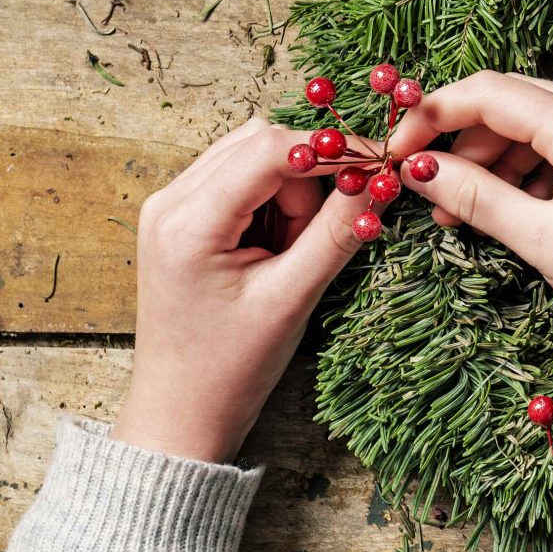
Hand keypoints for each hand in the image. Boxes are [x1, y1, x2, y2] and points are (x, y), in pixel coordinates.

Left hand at [113, 117, 372, 462]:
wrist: (182, 409)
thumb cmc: (230, 366)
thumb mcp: (293, 297)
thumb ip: (339, 232)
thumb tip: (383, 180)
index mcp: (188, 221)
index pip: (270, 149)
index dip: (332, 151)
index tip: (380, 167)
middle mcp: (169, 201)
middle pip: (261, 143)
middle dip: (308, 178)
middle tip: (321, 235)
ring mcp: (171, 206)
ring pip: (254, 157)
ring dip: (292, 192)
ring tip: (292, 251)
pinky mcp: (182, 218)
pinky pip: (241, 180)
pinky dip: (274, 202)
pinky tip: (276, 247)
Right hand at [385, 72, 552, 426]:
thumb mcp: (544, 243)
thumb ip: (476, 197)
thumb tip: (418, 169)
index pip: (494, 92)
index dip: (435, 115)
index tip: (400, 152)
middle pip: (522, 102)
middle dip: (467, 138)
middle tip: (429, 185)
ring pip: (550, 126)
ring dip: (502, 159)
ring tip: (467, 212)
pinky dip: (542, 171)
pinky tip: (517, 210)